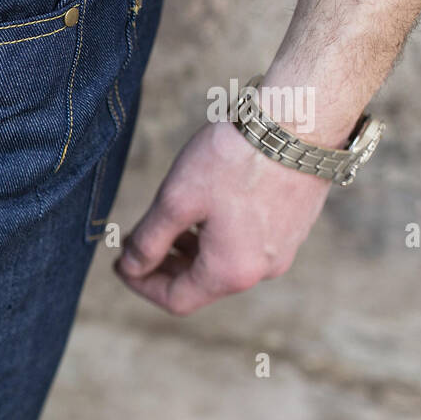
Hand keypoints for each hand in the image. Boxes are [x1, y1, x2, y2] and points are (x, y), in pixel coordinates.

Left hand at [114, 119, 331, 315]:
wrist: (301, 120)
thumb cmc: (234, 159)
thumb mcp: (176, 201)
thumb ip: (149, 240)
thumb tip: (131, 266)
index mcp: (231, 272)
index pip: (176, 299)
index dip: (141, 284)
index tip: (120, 263)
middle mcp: (262, 270)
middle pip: (200, 284)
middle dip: (163, 266)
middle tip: (135, 243)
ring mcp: (283, 248)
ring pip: (223, 263)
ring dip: (189, 250)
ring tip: (166, 223)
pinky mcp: (294, 225)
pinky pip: (246, 244)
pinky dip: (216, 236)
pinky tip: (204, 210)